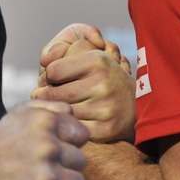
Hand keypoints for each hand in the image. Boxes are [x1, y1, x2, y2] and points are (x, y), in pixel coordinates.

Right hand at [0, 101, 88, 179]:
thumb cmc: (1, 144)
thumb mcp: (21, 113)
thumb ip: (52, 107)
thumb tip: (74, 114)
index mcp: (45, 122)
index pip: (82, 135)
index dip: (70, 142)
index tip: (55, 148)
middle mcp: (47, 148)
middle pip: (81, 160)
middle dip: (66, 164)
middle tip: (46, 166)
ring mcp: (45, 177)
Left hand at [33, 25, 134, 142]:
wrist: (137, 105)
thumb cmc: (105, 78)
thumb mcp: (92, 57)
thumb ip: (65, 51)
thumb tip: (42, 64)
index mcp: (97, 61)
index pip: (53, 70)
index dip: (51, 76)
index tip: (56, 80)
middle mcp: (102, 83)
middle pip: (53, 93)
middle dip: (48, 96)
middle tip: (51, 97)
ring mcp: (105, 107)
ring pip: (62, 112)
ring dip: (58, 111)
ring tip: (63, 108)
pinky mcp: (105, 129)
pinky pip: (73, 128)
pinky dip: (70, 125)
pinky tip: (74, 121)